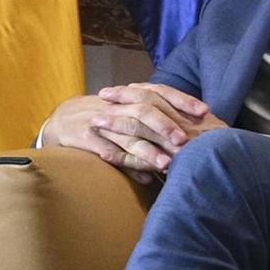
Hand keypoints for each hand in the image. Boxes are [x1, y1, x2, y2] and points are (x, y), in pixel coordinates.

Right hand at [41, 83, 226, 183]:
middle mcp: (119, 107)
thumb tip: (191, 133)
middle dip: (166, 126)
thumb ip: (157, 117)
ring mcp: (102, 123)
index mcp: (132, 97)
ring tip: (166, 164)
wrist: (65, 119)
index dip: (182, 100)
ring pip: (128, 135)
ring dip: (148, 150)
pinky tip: (142, 178)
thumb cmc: (107, 117)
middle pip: (145, 111)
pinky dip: (124, 163)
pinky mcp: (87, 138)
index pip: (161, 92)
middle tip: (185, 141)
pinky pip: (107, 151)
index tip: (204, 111)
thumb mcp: (131, 110)